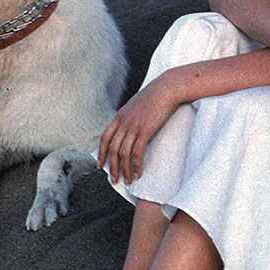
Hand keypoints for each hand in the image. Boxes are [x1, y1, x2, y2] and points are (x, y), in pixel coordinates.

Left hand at [99, 71, 181, 186]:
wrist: (168, 88)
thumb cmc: (158, 94)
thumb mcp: (139, 103)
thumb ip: (133, 114)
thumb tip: (134, 124)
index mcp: (121, 115)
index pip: (105, 137)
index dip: (101, 153)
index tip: (100, 165)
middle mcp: (124, 122)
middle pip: (112, 149)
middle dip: (112, 167)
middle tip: (114, 180)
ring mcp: (134, 126)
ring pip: (123, 153)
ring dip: (124, 170)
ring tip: (128, 181)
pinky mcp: (146, 131)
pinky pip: (137, 152)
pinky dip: (137, 165)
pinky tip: (139, 173)